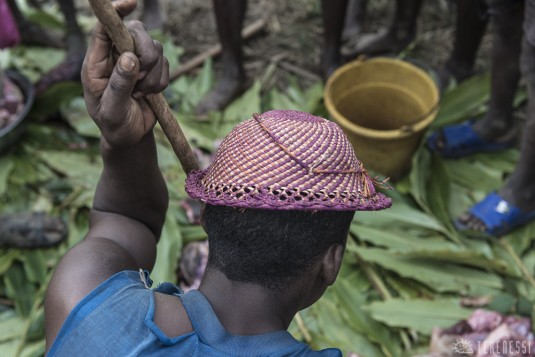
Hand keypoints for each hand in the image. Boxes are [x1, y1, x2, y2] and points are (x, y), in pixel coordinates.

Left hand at [81, 1, 168, 147]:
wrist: (129, 138)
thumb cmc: (113, 125)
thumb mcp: (112, 109)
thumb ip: (119, 84)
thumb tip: (129, 57)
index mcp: (97, 63)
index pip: (104, 29)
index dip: (116, 13)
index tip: (131, 3)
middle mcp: (116, 57)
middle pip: (136, 33)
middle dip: (145, 53)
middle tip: (142, 76)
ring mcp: (135, 62)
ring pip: (155, 49)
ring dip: (153, 74)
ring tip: (141, 93)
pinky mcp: (152, 71)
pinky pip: (165, 65)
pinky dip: (162, 81)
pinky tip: (149, 95)